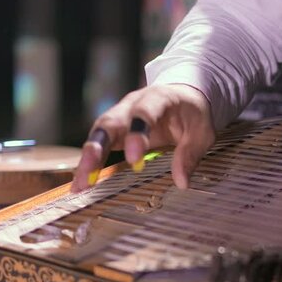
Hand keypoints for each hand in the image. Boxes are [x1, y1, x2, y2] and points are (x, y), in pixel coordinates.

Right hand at [71, 84, 214, 191]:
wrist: (182, 97)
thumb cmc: (192, 114)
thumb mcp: (202, 131)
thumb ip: (190, 154)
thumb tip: (181, 182)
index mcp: (158, 98)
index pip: (144, 112)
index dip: (136, 134)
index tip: (135, 160)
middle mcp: (132, 105)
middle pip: (109, 122)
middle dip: (97, 147)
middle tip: (90, 173)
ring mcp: (120, 116)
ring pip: (98, 134)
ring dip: (87, 159)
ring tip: (79, 184)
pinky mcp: (114, 130)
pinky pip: (97, 145)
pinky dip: (88, 164)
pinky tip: (80, 184)